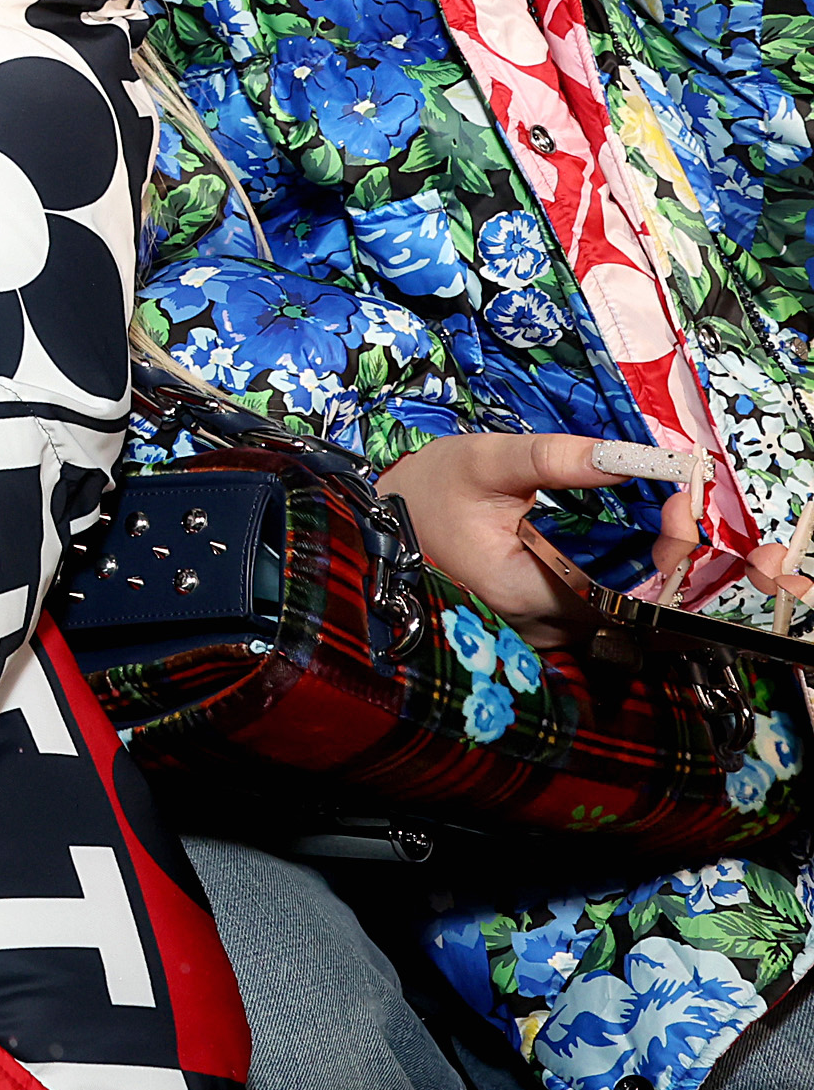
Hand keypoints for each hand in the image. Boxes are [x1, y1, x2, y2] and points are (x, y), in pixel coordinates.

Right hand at [372, 432, 810, 645]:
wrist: (380, 523)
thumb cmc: (428, 491)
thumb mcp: (486, 460)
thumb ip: (557, 459)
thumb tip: (634, 458)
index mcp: (529, 593)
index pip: (628, 591)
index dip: (673, 556)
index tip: (690, 504)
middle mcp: (542, 627)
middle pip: (638, 611)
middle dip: (680, 567)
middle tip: (710, 523)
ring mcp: (543, 632)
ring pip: (626, 619)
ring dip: (660, 579)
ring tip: (689, 534)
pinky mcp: (545, 624)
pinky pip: (606, 615)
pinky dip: (634, 585)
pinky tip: (650, 551)